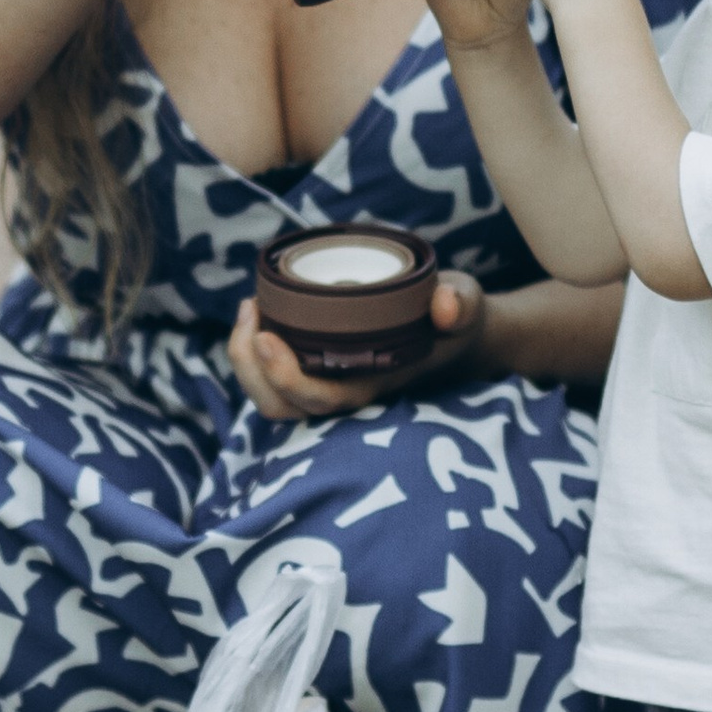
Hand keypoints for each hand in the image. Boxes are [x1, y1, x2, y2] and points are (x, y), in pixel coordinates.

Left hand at [230, 273, 490, 422]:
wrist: (457, 336)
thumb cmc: (455, 322)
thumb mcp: (467, 306)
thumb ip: (461, 304)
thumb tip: (445, 303)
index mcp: (375, 385)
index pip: (321, 400)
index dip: (285, 377)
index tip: (264, 334)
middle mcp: (345, 392)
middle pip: (281, 407)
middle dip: (250, 366)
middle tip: (252, 309)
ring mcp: (328, 383)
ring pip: (270, 398)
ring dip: (245, 359)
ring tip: (251, 307)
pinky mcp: (317, 369)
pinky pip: (272, 377)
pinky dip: (253, 352)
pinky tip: (257, 311)